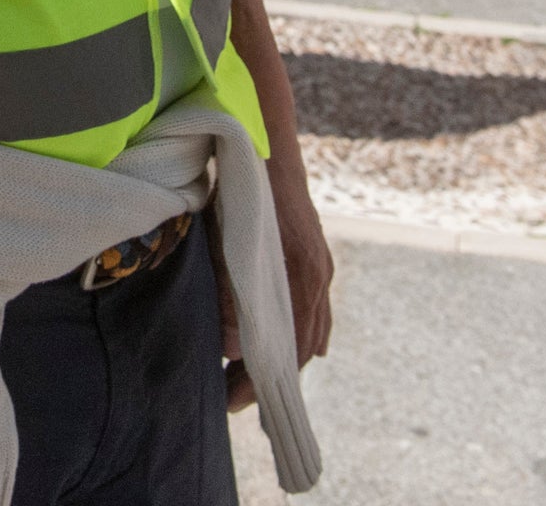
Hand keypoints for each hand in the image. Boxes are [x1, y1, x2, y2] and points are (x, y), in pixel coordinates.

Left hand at [221, 146, 335, 411]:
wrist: (264, 142)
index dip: (259, 379)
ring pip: (309, 330)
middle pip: (301, 346)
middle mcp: (318, 274)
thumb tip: (231, 346)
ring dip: (284, 359)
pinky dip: (301, 336)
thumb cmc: (239, 188)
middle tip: (234, 399)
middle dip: (268, 377)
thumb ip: (230, 292)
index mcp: (301, 274)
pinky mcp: (315, 258)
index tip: (233, 402)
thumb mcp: (224, 241)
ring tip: (249, 381)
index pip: (288, 349)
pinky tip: (292, 353)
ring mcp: (321, 266)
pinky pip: (314, 310)